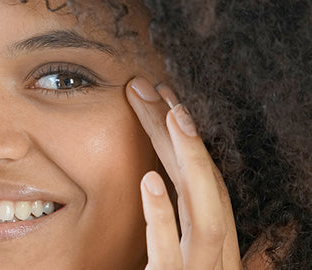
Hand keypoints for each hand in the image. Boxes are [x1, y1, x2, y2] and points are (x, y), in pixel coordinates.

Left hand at [126, 77, 241, 268]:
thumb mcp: (180, 254)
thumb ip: (184, 227)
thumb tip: (194, 192)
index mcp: (213, 243)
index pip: (206, 184)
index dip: (190, 140)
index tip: (166, 102)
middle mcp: (214, 255)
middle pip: (206, 187)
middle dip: (185, 136)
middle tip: (157, 90)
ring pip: (206, 218)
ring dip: (192, 164)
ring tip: (174, 118)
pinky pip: (169, 256)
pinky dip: (162, 217)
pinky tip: (149, 181)